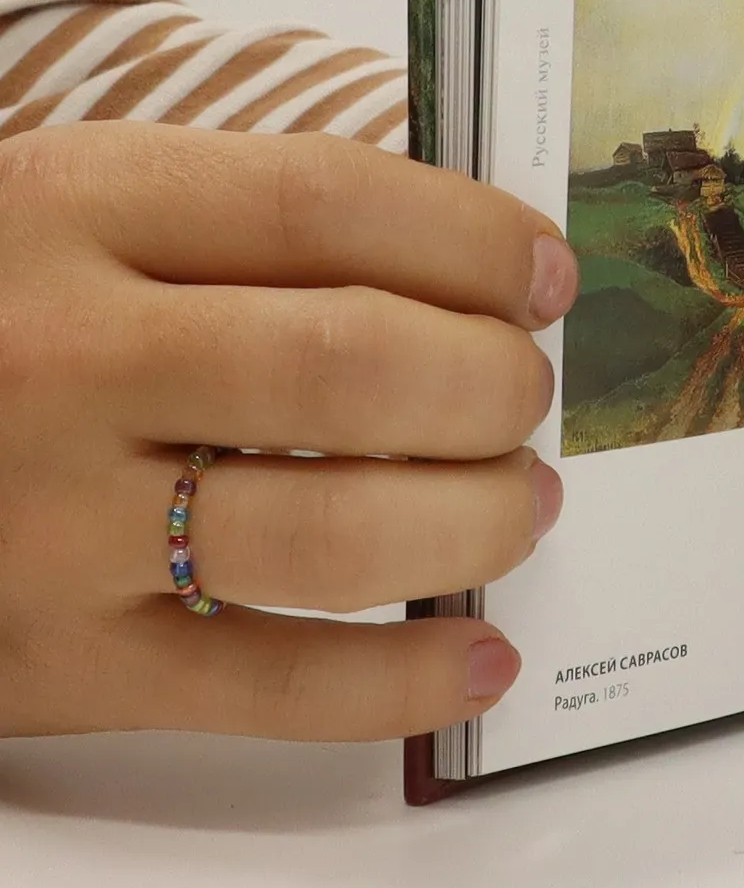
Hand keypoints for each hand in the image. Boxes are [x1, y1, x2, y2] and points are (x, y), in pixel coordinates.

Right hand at [0, 123, 577, 739]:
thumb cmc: (0, 322)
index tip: (544, 274)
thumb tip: (492, 277)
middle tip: (525, 397)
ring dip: (478, 520)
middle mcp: (60, 360)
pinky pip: (273, 686)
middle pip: (352, 367)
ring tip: (521, 504)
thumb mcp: (83, 217)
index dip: (474, 240)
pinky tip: (484, 655)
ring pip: (336, 534)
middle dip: (492, 385)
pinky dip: (406, 680)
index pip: (328, 201)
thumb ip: (255, 226)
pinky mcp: (60, 661)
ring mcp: (53, 524)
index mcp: (73, 210)